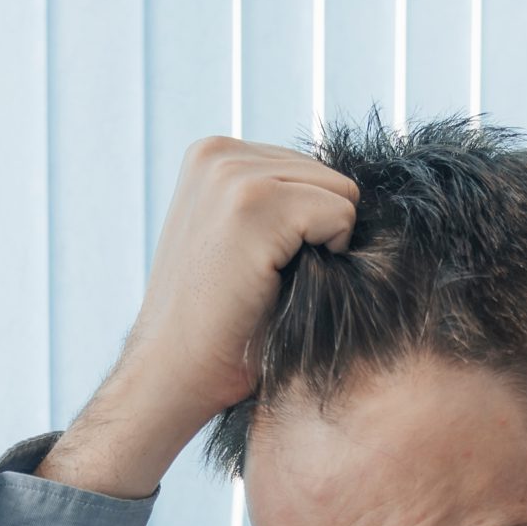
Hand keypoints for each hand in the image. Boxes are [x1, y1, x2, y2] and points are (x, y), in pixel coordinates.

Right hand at [39, 136, 358, 498]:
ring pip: (341, 193)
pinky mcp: (253, 203)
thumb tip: (354, 192)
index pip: (310, 170)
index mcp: (213, 155)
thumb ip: (276, 201)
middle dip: (317, 232)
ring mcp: (233, 174)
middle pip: (330, 177)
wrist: (172, 373)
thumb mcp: (240, 240)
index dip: (305, 227)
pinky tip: (276, 285)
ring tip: (268, 282)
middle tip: (265, 281)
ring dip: (321, 246)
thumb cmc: (216, 324)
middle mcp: (219, 153)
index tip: (259, 266)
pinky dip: (328, 257)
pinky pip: (341, 215)